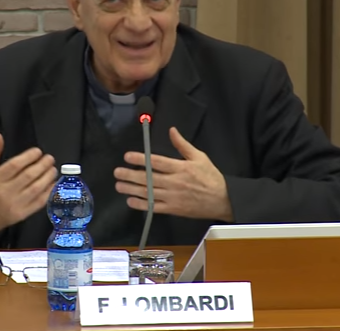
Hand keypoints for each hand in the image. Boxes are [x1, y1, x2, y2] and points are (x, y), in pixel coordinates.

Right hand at [0, 133, 56, 236]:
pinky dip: (49, 192)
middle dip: (42, 165)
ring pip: (36, 188)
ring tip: (53, 169)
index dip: (28, 157)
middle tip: (49, 158)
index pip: (14, 165)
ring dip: (48, 177)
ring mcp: (14, 205)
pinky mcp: (22, 214)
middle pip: (28, 176)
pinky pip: (39, 202)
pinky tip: (53, 183)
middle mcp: (4, 192)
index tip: (38, 151)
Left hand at [114, 127, 232, 221]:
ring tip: (119, 185)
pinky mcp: (173, 209)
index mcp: (180, 168)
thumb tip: (171, 130)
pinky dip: (142, 205)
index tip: (127, 156)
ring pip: (148, 193)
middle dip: (130, 175)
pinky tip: (130, 201)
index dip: (141, 159)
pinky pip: (154, 207)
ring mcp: (173, 197)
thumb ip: (182, 144)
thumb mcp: (199, 157)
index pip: (156, 162)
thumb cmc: (210, 177)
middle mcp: (174, 182)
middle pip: (148, 178)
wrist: (223, 199)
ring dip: (132, 189)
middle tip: (117, 172)